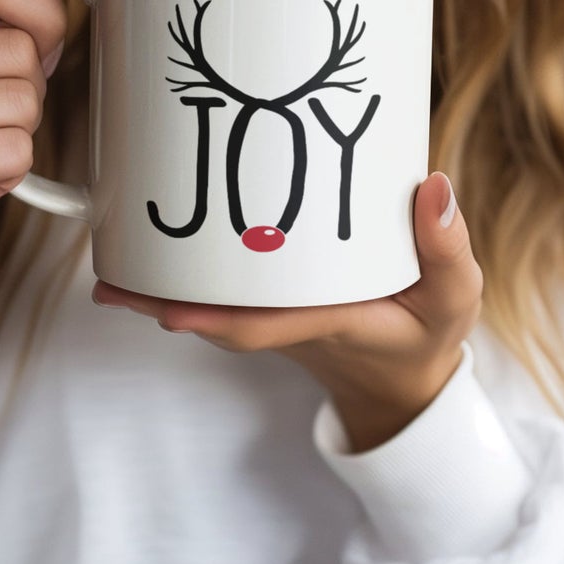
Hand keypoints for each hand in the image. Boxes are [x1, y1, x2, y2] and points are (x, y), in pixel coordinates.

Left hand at [92, 171, 481, 451]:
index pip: (271, 324)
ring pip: (212, 310)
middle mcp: (292, 323)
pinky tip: (142, 261)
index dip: (222, 318)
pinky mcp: (270, 305)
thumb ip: (447, 247)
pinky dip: (180, 284)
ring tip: (108, 275)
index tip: (174, 313)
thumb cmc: (428, 331)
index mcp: (334, 321)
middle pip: (220, 320)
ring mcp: (277, 317)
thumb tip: (431, 187)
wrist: (405, 376)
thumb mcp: (455, 296)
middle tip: (111, 285)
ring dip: (160, 297)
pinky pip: (221, 298)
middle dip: (165, 306)